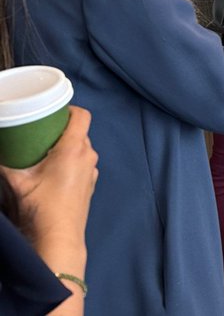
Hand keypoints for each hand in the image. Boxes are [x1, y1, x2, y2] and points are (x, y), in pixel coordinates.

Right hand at [2, 106, 97, 260]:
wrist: (60, 238)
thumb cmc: (42, 208)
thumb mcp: (17, 182)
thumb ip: (4, 164)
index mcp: (74, 148)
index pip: (82, 116)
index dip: (69, 109)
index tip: (53, 110)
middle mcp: (88, 155)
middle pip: (80, 131)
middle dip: (61, 129)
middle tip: (41, 130)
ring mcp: (91, 170)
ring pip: (82, 147)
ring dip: (66, 146)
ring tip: (44, 150)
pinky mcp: (90, 183)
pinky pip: (82, 163)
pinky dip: (71, 160)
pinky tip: (53, 170)